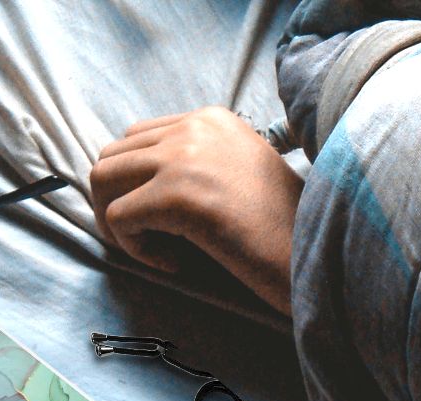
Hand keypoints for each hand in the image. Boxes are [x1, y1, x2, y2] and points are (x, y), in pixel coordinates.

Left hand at [90, 106, 303, 314]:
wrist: (319, 253)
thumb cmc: (285, 228)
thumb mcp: (240, 173)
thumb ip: (197, 165)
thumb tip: (137, 187)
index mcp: (211, 118)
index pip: (136, 138)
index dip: (133, 184)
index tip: (159, 221)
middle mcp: (194, 126)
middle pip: (111, 155)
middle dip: (114, 202)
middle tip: (144, 240)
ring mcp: (184, 157)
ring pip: (102, 180)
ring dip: (116, 222)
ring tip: (152, 250)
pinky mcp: (177, 195)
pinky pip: (118, 218)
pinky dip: (134, 249)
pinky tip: (173, 263)